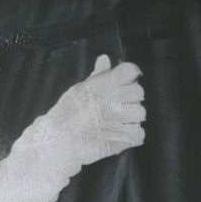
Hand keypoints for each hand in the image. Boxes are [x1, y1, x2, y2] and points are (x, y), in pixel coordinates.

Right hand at [31, 55, 145, 168]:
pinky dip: (131, 135)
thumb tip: (105, 58)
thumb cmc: (67, 114)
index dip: (129, 76)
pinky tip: (118, 135)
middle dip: (130, 99)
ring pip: (141, 112)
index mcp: (106, 84)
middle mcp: (116, 99)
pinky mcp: (126, 137)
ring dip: (131, 118)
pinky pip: (139, 132)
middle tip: (114, 107)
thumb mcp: (80, 89)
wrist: (59, 142)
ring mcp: (123, 118)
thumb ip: (97, 75)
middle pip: (139, 92)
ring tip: (114, 123)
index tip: (124, 83)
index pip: (131, 71)